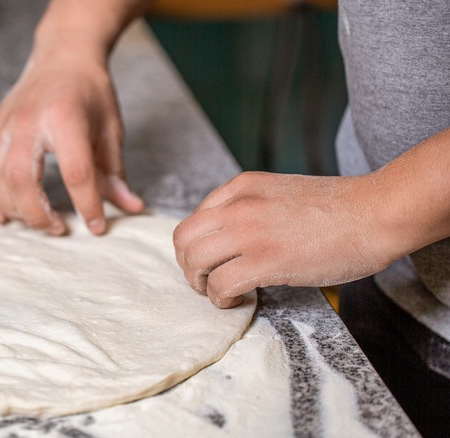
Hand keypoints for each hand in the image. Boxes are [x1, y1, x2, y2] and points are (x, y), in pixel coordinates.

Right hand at [0, 49, 143, 235]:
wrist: (63, 55)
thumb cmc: (90, 92)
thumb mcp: (111, 130)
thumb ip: (115, 173)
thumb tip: (131, 207)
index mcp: (65, 118)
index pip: (76, 172)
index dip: (87, 205)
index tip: (96, 227)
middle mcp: (28, 121)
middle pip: (20, 179)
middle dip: (38, 213)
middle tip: (58, 228)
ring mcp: (4, 125)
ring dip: (11, 208)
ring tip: (35, 221)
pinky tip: (0, 214)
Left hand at [173, 172, 394, 307]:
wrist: (375, 212)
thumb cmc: (339, 208)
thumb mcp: (282, 192)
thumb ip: (253, 207)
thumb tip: (233, 237)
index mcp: (242, 186)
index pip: (196, 217)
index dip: (198, 245)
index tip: (213, 260)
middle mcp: (238, 206)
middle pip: (183, 238)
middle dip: (188, 265)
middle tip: (206, 280)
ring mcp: (250, 232)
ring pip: (195, 261)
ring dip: (200, 283)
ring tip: (220, 292)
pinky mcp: (265, 261)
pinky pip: (220, 284)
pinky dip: (221, 299)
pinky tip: (239, 300)